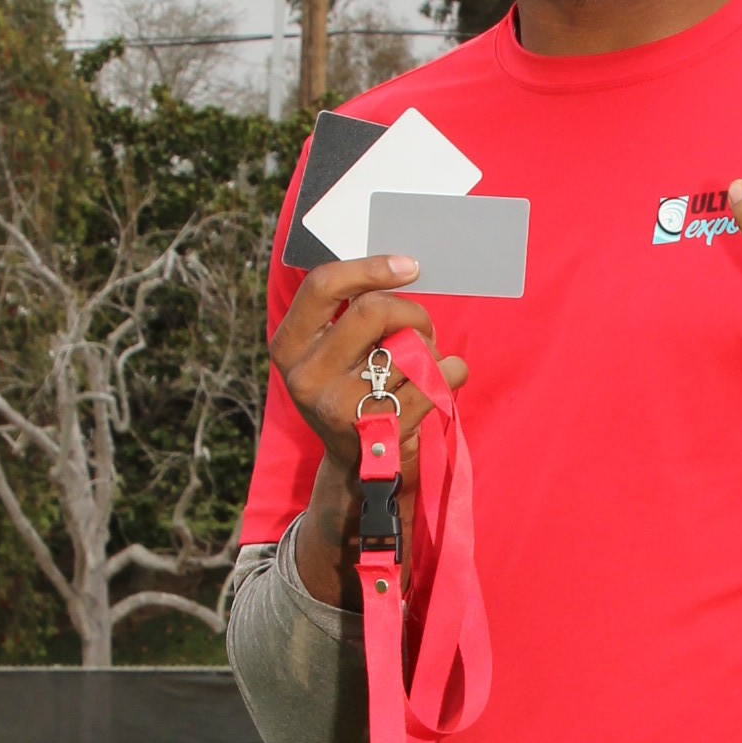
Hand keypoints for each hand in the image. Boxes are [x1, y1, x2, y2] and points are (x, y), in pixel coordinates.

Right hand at [267, 251, 470, 605]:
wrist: (361, 476)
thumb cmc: (356, 397)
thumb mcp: (334, 358)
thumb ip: (350, 316)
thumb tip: (401, 269)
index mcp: (289, 350)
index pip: (322, 286)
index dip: (369, 267)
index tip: (408, 266)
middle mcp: (307, 378)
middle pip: (373, 311)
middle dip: (412, 312)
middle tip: (423, 328)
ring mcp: (342, 408)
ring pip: (411, 348)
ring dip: (431, 352)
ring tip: (424, 370)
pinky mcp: (382, 431)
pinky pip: (436, 380)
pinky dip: (452, 374)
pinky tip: (445, 384)